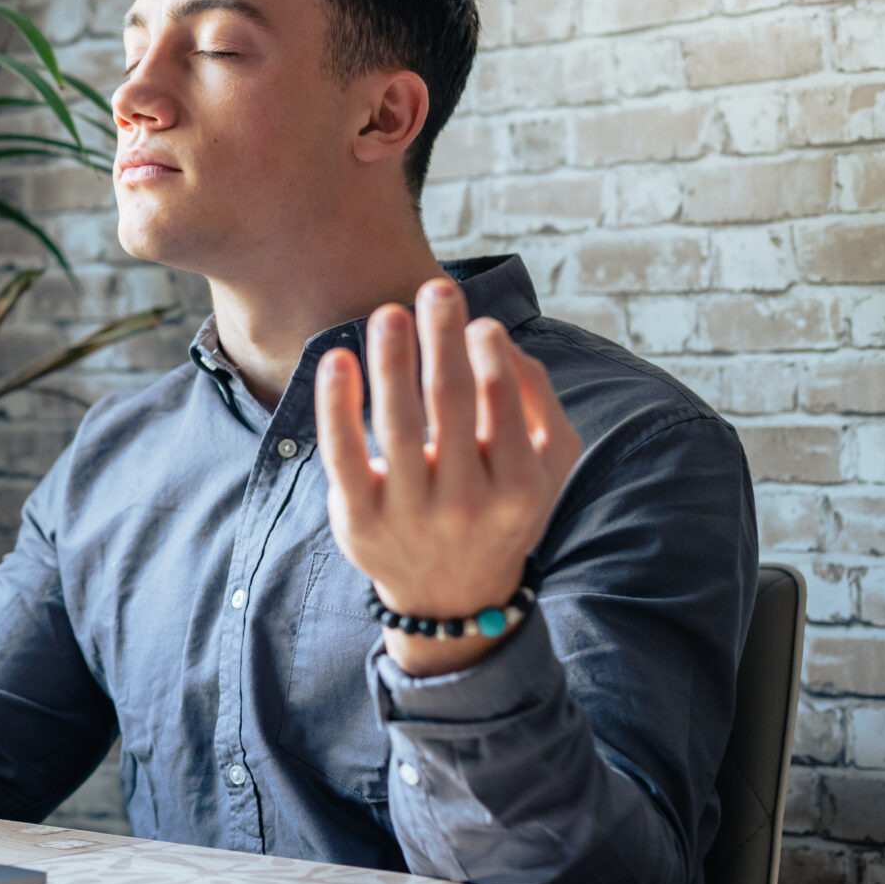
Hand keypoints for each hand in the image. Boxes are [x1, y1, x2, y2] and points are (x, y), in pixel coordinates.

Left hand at [315, 277, 582, 675]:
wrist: (452, 595)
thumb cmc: (502, 509)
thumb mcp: (547, 470)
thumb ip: (541, 405)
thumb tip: (507, 344)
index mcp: (518, 488)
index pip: (501, 406)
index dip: (490, 355)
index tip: (479, 320)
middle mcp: (465, 503)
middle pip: (449, 404)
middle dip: (442, 339)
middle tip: (436, 288)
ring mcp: (408, 514)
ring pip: (396, 423)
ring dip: (392, 359)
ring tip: (388, 312)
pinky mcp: (359, 519)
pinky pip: (344, 452)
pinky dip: (337, 404)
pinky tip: (338, 360)